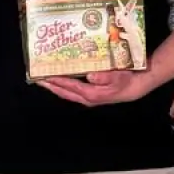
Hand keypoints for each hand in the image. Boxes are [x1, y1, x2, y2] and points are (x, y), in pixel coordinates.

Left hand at [36, 69, 156, 106]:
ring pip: (67, 91)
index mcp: (91, 94)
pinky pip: (73, 89)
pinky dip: (65, 84)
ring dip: (56, 85)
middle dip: (51, 85)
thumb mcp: (118, 77)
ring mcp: (88, 96)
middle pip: (64, 92)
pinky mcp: (91, 93)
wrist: (136, 87)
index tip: (43, 75)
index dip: (56, 81)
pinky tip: (63, 76)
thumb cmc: (127, 80)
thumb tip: (90, 76)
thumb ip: (105, 77)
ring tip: (46, 76)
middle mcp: (87, 97)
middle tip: (37, 77)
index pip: (69, 87)